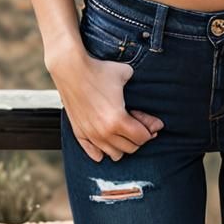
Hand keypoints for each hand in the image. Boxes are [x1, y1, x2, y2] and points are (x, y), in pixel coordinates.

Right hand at [51, 48, 164, 162]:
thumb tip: (148, 102)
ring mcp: (90, 135)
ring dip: (123, 145)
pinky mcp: (79, 133)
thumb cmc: (98, 70)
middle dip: (139, 137)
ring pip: (113, 154)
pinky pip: (93, 153)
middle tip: (139, 124)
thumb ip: (140, 90)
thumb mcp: (126, 74)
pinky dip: (102, 151)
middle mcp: (104, 132)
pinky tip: (107, 140)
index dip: (150, 130)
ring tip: (124, 130)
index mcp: (117, 120)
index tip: (153, 122)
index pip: (142, 138)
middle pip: (130, 148)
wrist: (70, 69)